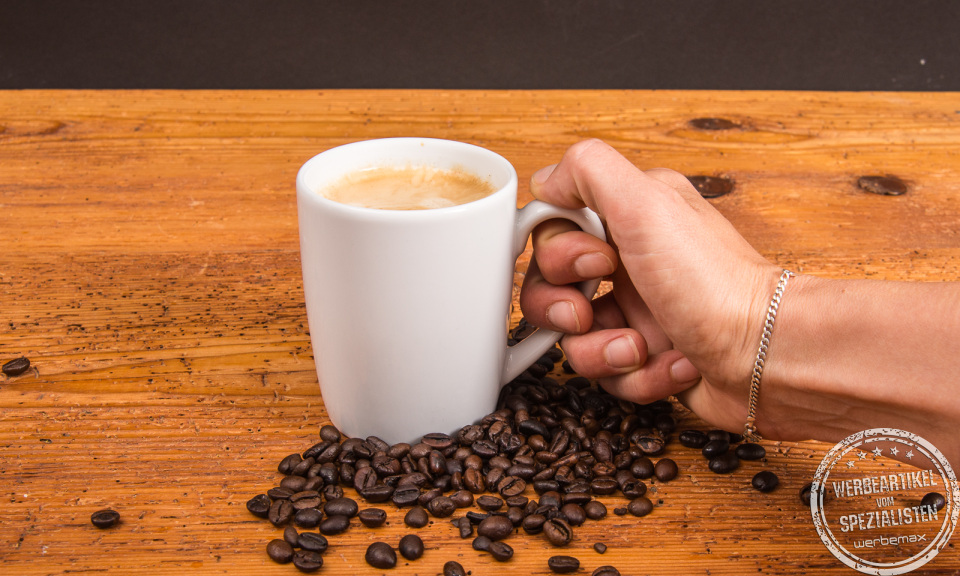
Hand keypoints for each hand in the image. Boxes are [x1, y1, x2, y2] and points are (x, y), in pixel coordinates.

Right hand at [519, 140, 782, 434]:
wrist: (768, 357)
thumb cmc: (716, 283)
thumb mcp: (647, 202)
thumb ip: (587, 171)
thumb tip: (546, 182)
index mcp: (630, 219)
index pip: (554, 232)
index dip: (557, 255)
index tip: (592, 262)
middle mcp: (632, 263)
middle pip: (553, 289)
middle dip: (563, 309)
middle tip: (589, 312)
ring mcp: (639, 313)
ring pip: (574, 339)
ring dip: (602, 349)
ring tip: (642, 346)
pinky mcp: (648, 359)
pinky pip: (609, 375)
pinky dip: (638, 376)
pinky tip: (675, 364)